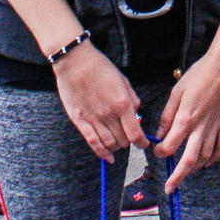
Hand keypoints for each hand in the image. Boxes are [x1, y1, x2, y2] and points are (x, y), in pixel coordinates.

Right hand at [53, 43, 145, 161]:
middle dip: (128, 142)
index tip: (144, 145)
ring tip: (118, 143)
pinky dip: (102, 153)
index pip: (135, 133)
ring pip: (109, 144)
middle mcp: (109, 114)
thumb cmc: (101, 67)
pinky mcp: (80, 121)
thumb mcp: (123, 80)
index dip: (142, 143)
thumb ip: (132, 100)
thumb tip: (137, 116)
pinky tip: (108, 157)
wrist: (75, 61)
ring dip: (116, 147)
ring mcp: (93, 119)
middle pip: (123, 141)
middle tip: (128, 137)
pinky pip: (92, 142)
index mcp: (122, 103)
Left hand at [154, 50, 219, 192]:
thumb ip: (168, 114)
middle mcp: (200, 128)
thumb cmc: (200, 74)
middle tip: (169, 189)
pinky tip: (207, 163)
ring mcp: (215, 128)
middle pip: (188, 161)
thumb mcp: (177, 91)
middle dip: (177, 177)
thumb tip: (161, 132)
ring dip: (193, 168)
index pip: (170, 145)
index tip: (157, 151)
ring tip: (185, 172)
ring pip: (204, 158)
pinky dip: (214, 159)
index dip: (161, 152)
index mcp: (186, 118)